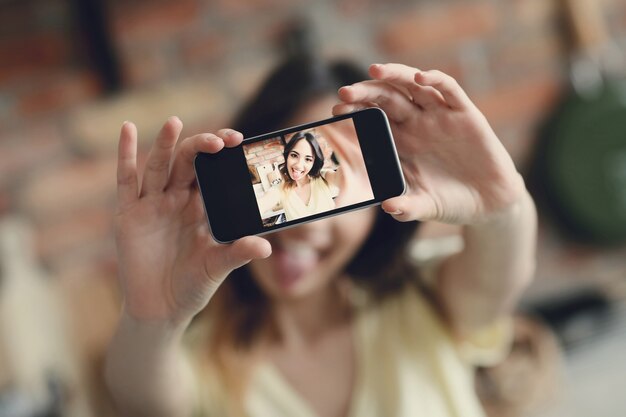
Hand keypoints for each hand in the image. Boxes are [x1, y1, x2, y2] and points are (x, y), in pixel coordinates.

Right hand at [115, 117, 270, 324]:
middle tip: (219, 140)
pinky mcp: (129, 214)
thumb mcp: (217, 268)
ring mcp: (152, 205)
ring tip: (175, 122)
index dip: (222, 155)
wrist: (160, 310)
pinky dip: (125, 155)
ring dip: (166, 144)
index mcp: (202, 207)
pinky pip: (125, 181)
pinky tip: (128, 130)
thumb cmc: (192, 287)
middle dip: (201, 147)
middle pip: (188, 163)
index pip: (213, 172)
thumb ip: (238, 253)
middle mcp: (177, 200)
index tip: (238, 141)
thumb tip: (266, 247)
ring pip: (158, 166)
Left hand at [334, 63, 524, 224]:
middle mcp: (418, 124)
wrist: (490, 203)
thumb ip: (406, 207)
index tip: (337, 112)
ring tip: (374, 71)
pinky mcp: (466, 115)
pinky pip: (450, 90)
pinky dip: (436, 79)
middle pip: (387, 97)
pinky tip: (421, 77)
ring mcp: (441, 117)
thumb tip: (388, 207)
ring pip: (414, 85)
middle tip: (344, 92)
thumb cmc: (451, 202)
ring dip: (395, 75)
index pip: (373, 118)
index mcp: (401, 142)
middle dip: (365, 92)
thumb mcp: (425, 206)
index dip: (356, 112)